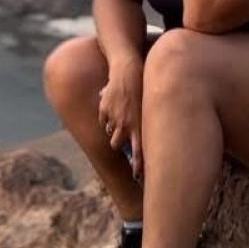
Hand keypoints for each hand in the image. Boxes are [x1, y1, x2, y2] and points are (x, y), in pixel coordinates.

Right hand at [98, 58, 143, 181]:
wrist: (128, 71)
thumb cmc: (142, 89)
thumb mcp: (146, 108)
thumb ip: (142, 125)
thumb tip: (140, 141)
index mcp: (137, 126)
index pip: (139, 152)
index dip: (138, 166)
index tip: (137, 176)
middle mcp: (125, 124)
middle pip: (116, 144)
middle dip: (118, 143)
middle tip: (121, 138)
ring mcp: (113, 117)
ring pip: (109, 132)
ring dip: (112, 129)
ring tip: (118, 118)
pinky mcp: (104, 109)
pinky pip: (102, 119)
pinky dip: (106, 117)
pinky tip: (113, 106)